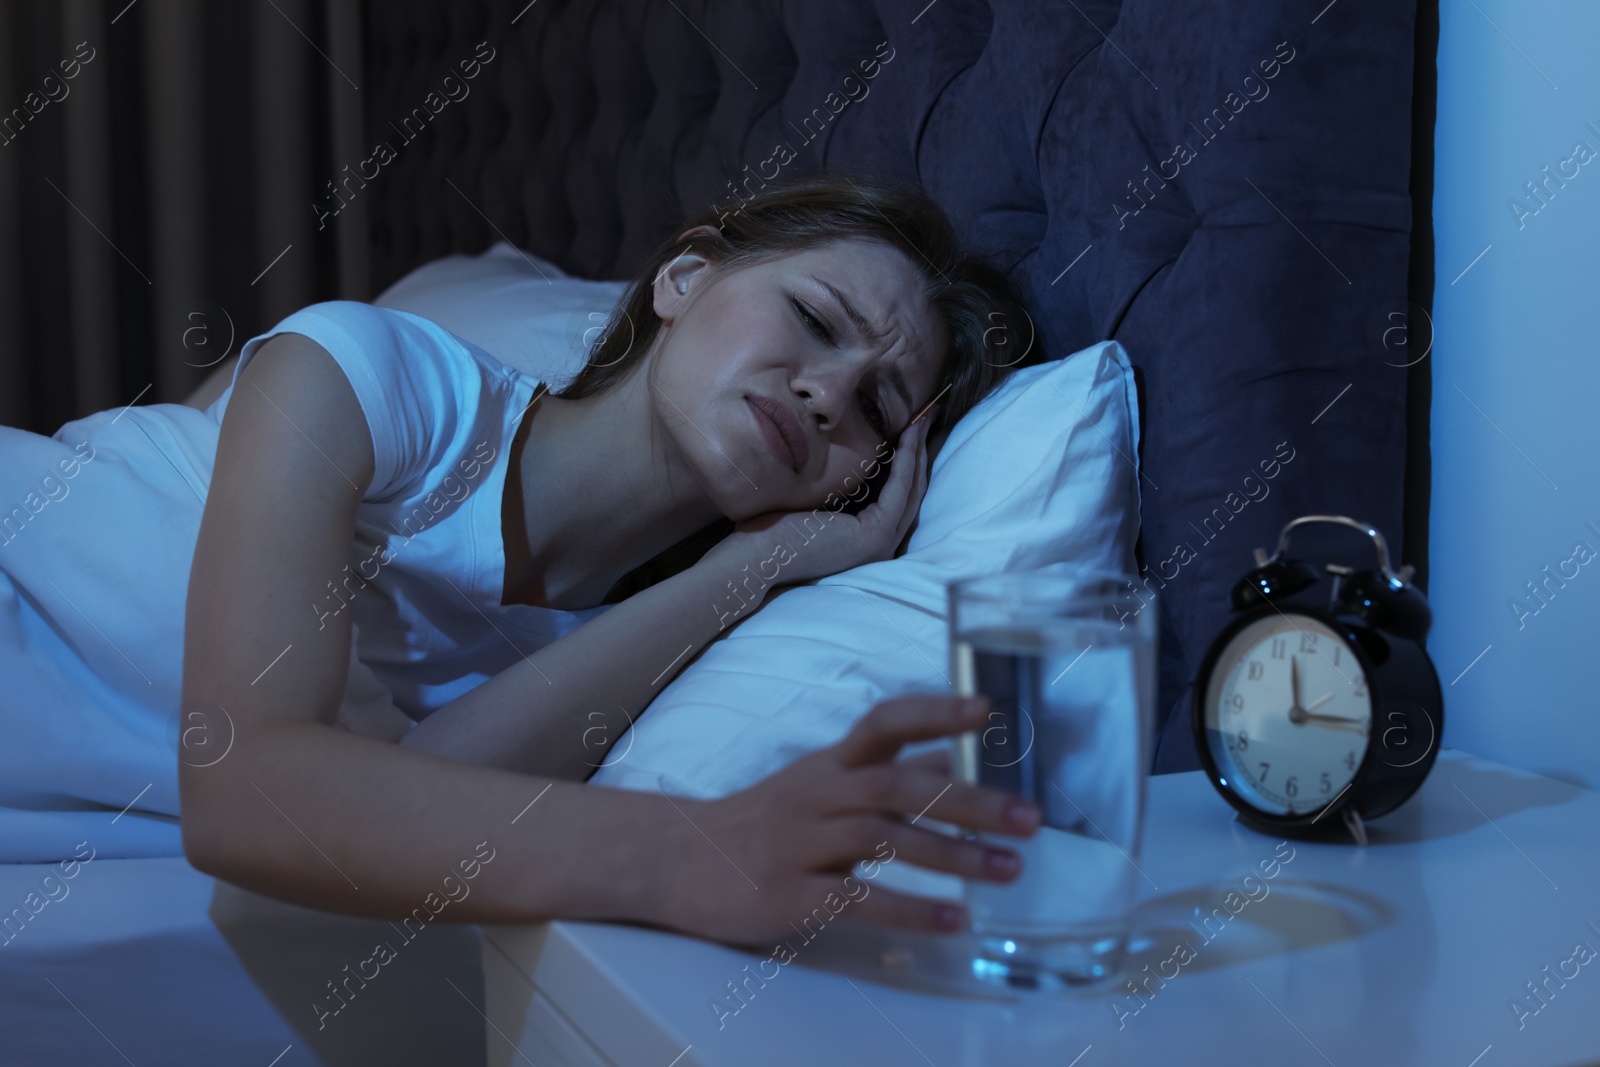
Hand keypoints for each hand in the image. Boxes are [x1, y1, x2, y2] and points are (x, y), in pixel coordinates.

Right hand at [654, 694, 1040, 947]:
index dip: (934, 712)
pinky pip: (857, 898)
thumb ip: (885, 773)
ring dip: (954, 856)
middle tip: (1030, 820)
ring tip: (1008, 871)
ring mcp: (801, 843)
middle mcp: (819, 794)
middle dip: (970, 802)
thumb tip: (953, 760)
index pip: (884, 722)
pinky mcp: (788, 894)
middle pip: (898, 786)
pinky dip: (910, 909)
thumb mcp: (821, 785)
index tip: (986, 710)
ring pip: (884, 839)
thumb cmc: (761, 821)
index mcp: (830, 765)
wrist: (676, 861)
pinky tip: (953, 921)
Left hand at [701, 409, 935, 587]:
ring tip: (923, 419)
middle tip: (927, 417)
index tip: (909, 429)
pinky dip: (906, 461)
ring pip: (910, 490)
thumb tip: (845, 457)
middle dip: (919, 452)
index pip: (894, 497)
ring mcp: (881, 546)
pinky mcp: (876, 536)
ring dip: (918, 452)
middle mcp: (879, 548)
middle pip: (910, 492)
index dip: (905, 461)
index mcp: (864, 542)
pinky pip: (899, 491)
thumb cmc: (770, 530)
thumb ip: (836, 488)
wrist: (755, 557)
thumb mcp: (813, 501)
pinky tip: (908, 436)